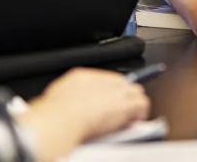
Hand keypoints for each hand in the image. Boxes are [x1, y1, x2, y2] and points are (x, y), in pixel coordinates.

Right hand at [19, 68, 150, 158]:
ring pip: (135, 90)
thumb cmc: (54, 114)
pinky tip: (135, 121)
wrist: (61, 119)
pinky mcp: (125, 104)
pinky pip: (142, 103)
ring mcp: (114, 90)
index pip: (103, 79)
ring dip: (133, 103)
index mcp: (81, 77)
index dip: (108, 92)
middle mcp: (101, 80)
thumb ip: (69, 98)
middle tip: (122, 110)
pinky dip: (140, 112)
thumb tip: (71, 104)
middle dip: (123, 96)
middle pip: (121, 82)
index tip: (108, 101)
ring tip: (131, 116)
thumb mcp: (56, 99)